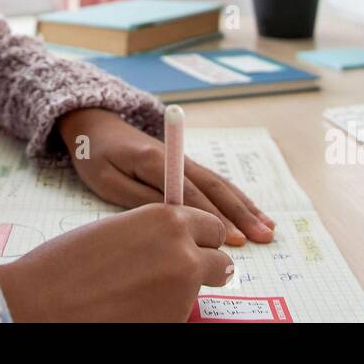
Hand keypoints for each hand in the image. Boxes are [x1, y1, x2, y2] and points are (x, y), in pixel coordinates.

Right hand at [0, 203, 233, 321]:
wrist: (43, 300)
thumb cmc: (69, 261)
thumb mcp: (120, 229)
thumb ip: (156, 234)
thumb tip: (177, 246)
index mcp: (168, 220)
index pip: (212, 227)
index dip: (201, 238)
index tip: (193, 246)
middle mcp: (184, 253)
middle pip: (222, 262)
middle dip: (205, 267)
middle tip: (177, 274)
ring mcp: (182, 293)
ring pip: (199, 291)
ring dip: (181, 291)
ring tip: (137, 292)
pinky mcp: (174, 322)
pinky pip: (179, 314)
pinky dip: (163, 312)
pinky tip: (131, 308)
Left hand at [56, 107, 274, 245]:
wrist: (95, 124)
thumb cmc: (95, 156)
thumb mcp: (106, 181)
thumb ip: (139, 198)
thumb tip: (172, 218)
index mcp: (155, 161)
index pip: (190, 193)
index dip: (212, 216)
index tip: (232, 239)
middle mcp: (176, 158)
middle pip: (214, 187)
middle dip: (241, 214)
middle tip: (264, 237)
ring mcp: (182, 160)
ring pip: (220, 184)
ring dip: (245, 207)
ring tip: (269, 228)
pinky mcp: (183, 164)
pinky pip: (214, 182)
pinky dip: (236, 197)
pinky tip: (252, 210)